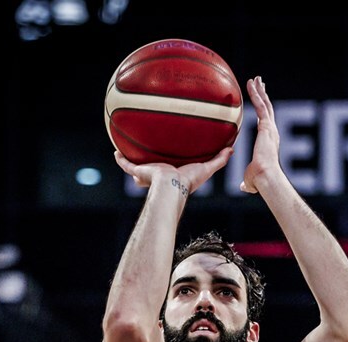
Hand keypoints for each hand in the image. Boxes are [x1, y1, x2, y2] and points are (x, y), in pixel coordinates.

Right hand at [114, 147, 232, 192]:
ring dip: (133, 162)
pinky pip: (126, 165)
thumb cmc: (188, 181)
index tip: (172, 162)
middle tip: (148, 157)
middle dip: (150, 166)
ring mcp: (147, 174)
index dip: (171, 167)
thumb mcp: (206, 168)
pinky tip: (115, 152)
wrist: (171, 185)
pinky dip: (121, 160)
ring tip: (127, 151)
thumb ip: (219, 160)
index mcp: (173, 176)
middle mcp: (159, 176)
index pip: (171, 171)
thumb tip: (231, 150)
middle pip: (153, 171)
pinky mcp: (138, 172)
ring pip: (137, 168)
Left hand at [240, 76, 281, 193]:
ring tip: (255, 78)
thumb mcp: (251, 179)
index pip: (266, 122)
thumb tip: (243, 187)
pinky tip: (250, 83)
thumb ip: (247, 181)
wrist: (266, 177)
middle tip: (260, 84)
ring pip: (265, 104)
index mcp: (269, 142)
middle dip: (264, 96)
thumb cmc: (260, 181)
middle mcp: (272, 132)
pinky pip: (260, 105)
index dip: (264, 112)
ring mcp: (270, 128)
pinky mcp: (266, 125)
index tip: (261, 103)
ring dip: (260, 90)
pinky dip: (256, 93)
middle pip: (268, 109)